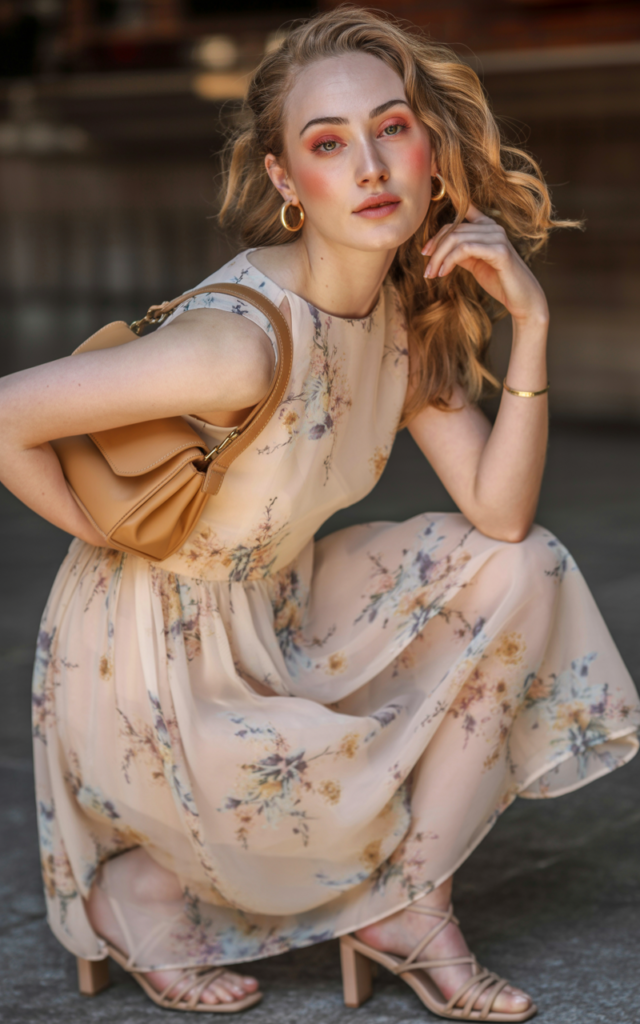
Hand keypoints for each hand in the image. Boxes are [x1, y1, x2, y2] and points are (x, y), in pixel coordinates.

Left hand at [422, 202, 548, 325]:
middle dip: (435, 250)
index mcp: (487, 226)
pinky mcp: (499, 251)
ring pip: (456, 239)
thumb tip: (437, 248)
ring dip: (439, 258)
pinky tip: (443, 273)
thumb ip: (460, 252)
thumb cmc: (498, 281)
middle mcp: (493, 227)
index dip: (439, 229)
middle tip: (426, 271)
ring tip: (432, 275)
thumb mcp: (474, 263)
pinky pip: (465, 249)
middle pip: (453, 230)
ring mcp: (497, 237)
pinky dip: (450, 260)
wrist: (521, 299)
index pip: (458, 218)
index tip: (426, 247)